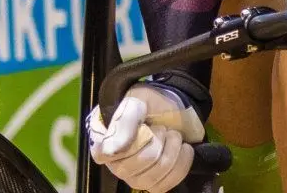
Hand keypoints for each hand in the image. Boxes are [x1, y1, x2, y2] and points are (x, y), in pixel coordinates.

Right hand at [86, 84, 205, 192]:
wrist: (172, 110)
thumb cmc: (149, 104)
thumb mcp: (136, 102)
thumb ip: (123, 121)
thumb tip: (110, 151)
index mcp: (103, 142)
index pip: (104, 154)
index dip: (126, 143)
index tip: (144, 127)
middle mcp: (115, 164)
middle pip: (136, 164)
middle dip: (157, 141)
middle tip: (161, 128)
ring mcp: (134, 178)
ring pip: (155, 174)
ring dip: (171, 149)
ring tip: (173, 135)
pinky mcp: (154, 185)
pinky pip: (168, 183)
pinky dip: (182, 162)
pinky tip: (183, 148)